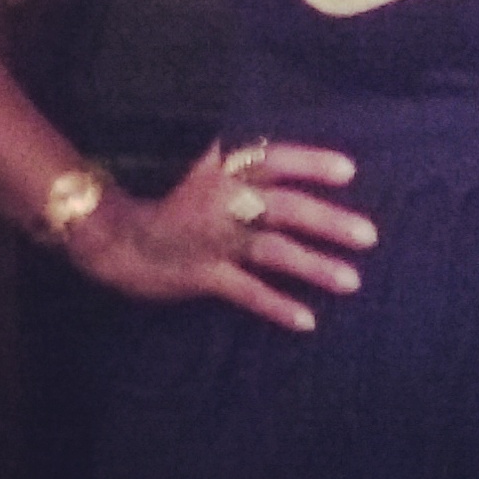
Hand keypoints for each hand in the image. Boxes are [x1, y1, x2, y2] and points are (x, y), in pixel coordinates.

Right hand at [65, 140, 376, 331]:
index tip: (351, 172)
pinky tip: (308, 321)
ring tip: (353, 281)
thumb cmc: (164, 193)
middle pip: (285, 208)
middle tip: (370, 236)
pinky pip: (246, 292)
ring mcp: (214, 240)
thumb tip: (285, 157)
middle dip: (329, 222)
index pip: (275, 160)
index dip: (311, 164)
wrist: (108, 232)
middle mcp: (224, 202)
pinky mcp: (202, 276)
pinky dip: (277, 307)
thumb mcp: (199, 163)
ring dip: (314, 267)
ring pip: (273, 252)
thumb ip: (242, 162)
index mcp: (224, 169)